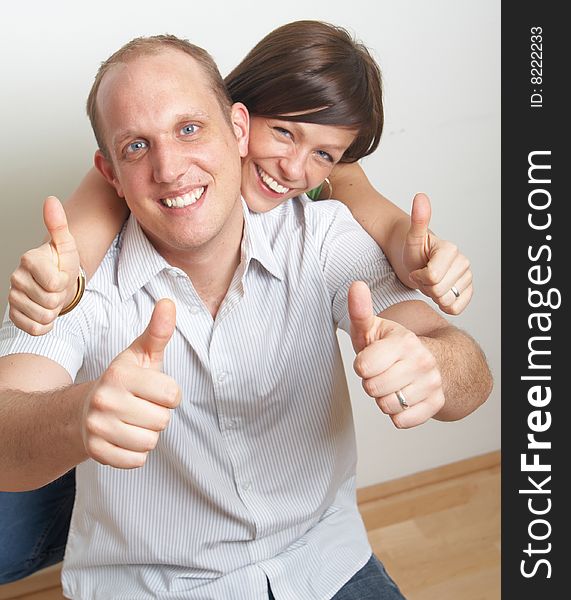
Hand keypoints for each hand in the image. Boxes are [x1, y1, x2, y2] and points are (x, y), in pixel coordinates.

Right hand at [9, 196, 80, 335]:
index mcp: (28, 259)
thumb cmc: (62, 264)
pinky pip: (35, 329)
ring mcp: (13, 297)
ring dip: (54, 311)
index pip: (55, 283)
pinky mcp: (14, 315)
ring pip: (44, 317)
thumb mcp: (67, 246)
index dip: (64, 283)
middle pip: (50, 302)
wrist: (57, 283)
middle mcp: (15, 277)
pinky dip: (45, 325)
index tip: (62, 275)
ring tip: (52, 298)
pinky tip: (44, 311)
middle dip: (60, 298)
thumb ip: (59, 225)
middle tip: (58, 289)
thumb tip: (51, 200)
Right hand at [82, 299, 180, 467]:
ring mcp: (97, 427)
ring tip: (133, 420)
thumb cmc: (123, 381)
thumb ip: (158, 331)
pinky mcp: (95, 452)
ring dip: (147, 434)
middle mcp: (104, 400)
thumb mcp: (140, 354)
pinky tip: (124, 436)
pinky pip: (136, 461)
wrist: (84, 411)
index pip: (172, 394)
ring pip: (150, 442)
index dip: (169, 394)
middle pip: (163, 421)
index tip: (154, 389)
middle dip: (158, 415)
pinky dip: (135, 452)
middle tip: (141, 406)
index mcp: (120, 374)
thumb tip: (169, 302)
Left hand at [348, 281, 444, 427]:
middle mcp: (422, 361)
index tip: (372, 358)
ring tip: (393, 383)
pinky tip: (403, 397)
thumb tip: (356, 284)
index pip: (363, 368)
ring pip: (386, 406)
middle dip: (372, 383)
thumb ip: (360, 310)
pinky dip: (397, 414)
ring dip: (384, 398)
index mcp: (404, 341)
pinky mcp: (436, 403)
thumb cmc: (392, 346)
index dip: (362, 365)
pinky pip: (401, 422)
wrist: (433, 360)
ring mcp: (432, 383)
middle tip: (382, 372)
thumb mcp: (373, 328)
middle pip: (372, 389)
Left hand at [403, 193, 472, 314]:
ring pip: (446, 301)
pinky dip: (444, 305)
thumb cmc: (411, 251)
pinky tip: (438, 292)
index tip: (416, 269)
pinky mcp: (467, 291)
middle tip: (421, 276)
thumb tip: (420, 197)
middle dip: (425, 287)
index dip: (418, 277)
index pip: (432, 277)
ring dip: (432, 295)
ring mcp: (467, 277)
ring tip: (428, 283)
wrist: (415, 261)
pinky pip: (456, 308)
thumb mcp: (411, 238)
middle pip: (438, 291)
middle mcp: (463, 262)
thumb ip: (418, 220)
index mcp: (451, 250)